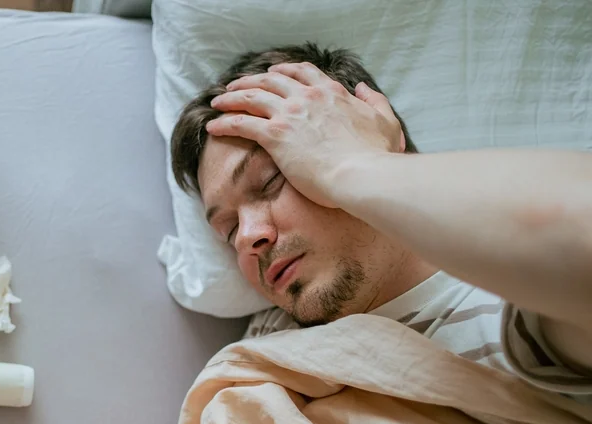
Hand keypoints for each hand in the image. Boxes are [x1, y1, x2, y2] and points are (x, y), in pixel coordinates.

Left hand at [208, 62, 406, 207]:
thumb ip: (375, 101)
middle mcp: (308, 97)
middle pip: (270, 81)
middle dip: (249, 81)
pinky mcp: (276, 135)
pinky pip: (242, 124)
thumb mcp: (386, 122)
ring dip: (231, 98)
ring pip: (251, 97)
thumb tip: (364, 88)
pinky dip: (225, 122)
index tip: (272, 74)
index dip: (284, 71)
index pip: (303, 73)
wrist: (362, 174)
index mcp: (332, 93)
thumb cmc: (376, 156)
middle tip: (235, 87)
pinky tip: (213, 126)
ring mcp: (290, 114)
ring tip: (217, 103)